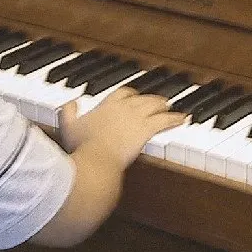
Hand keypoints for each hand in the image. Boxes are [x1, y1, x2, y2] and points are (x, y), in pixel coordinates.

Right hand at [57, 87, 186, 167]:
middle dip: (150, 98)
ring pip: (155, 105)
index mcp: (106, 105)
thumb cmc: (82, 147)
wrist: (96, 159)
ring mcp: (136, 118)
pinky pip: (165, 120)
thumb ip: (68, 112)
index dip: (128, 93)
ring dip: (163, 105)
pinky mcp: (146, 130)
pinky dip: (175, 118)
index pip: (121, 92)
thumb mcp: (67, 126)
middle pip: (141, 97)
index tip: (132, 96)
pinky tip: (183, 118)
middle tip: (157, 100)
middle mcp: (124, 108)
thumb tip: (70, 103)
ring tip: (170, 106)